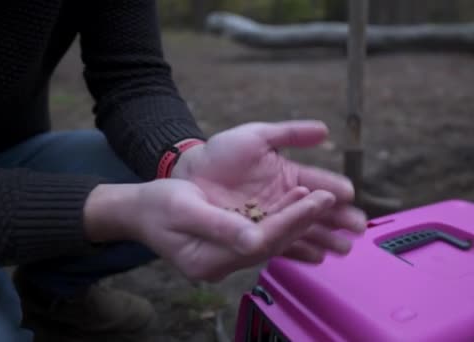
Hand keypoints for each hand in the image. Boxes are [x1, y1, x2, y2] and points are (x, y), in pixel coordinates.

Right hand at [84, 179, 338, 280]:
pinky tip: (303, 210)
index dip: (292, 219)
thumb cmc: (158, 206)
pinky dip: (284, 222)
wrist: (140, 212)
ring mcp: (226, 258)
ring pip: (272, 240)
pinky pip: (264, 237)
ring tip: (325, 202)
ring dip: (299, 222)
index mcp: (209, 258)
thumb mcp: (183, 209)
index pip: (261, 240)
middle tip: (332, 199)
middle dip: (304, 221)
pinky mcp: (230, 247)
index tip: (318, 200)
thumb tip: (256, 239)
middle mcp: (222, 264)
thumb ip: (219, 226)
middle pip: (272, 242)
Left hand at [171, 120, 366, 260]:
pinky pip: (283, 245)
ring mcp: (273, 219)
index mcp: (290, 176)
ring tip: (343, 248)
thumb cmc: (222, 152)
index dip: (333, 188)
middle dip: (338, 219)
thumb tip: (325, 130)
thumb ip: (290, 133)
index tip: (349, 193)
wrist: (191, 175)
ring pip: (305, 230)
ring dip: (325, 238)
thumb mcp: (256, 136)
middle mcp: (286, 200)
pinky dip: (300, 251)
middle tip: (357, 228)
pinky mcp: (259, 235)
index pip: (318, 183)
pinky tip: (316, 257)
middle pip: (318, 211)